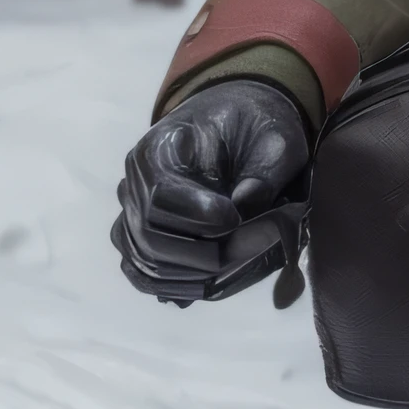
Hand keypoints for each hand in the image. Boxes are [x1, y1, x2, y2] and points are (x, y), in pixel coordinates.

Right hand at [113, 79, 310, 305]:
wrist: (236, 123)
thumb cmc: (254, 126)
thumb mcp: (274, 137)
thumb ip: (264, 171)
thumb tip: (243, 206)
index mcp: (158, 150)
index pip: (159, 197)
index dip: (197, 216)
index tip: (236, 217)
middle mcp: (134, 185)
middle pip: (151, 238)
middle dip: (206, 253)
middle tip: (255, 246)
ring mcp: (134, 215)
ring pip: (149, 264)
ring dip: (198, 273)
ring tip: (245, 260)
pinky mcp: (143, 239)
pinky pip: (146, 275)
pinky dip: (179, 285)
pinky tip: (214, 279)